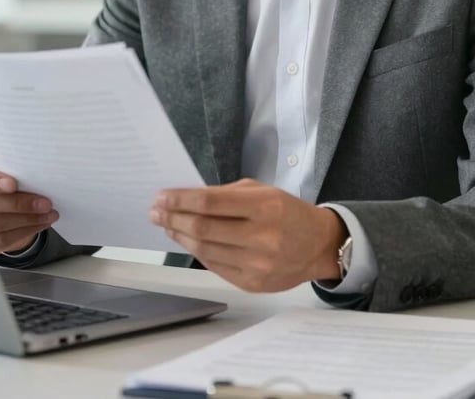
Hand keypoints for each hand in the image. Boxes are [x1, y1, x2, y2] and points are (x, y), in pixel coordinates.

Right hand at [0, 154, 58, 253]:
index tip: (13, 184)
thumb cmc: (5, 173)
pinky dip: (25, 232)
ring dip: (27, 219)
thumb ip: (14, 163)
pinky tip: (41, 223)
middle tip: (45, 203)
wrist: (2, 191)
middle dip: (19, 204)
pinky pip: (1, 240)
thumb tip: (36, 166)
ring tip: (49, 213)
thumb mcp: (6, 162)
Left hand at [150, 178, 345, 291]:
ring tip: (166, 225)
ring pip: (204, 250)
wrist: (319, 246)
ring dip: (179, 236)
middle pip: (202, 228)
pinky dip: (196, 253)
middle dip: (173, 218)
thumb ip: (226, 194)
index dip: (180, 200)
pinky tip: (186, 241)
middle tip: (155, 211)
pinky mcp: (252, 284)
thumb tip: (186, 200)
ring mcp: (256, 264)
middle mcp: (261, 237)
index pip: (210, 202)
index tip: (161, 197)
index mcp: (264, 207)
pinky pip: (214, 266)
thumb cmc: (287, 212)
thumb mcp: (262, 192)